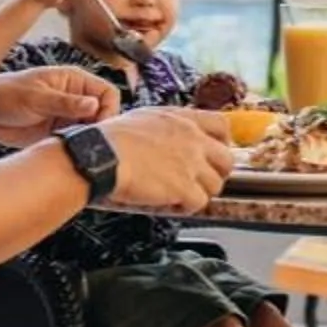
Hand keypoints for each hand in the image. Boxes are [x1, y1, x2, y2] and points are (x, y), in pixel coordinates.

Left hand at [0, 67, 116, 143]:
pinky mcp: (59, 132)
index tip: (96, 126)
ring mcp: (68, 116)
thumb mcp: (35, 97)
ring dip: (86, 139)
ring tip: (68, 143)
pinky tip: (61, 149)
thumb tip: (94, 105)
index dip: (107, 110)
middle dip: (98, 128)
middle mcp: (75, 97)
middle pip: (104, 114)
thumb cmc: (5, 95)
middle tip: (82, 139)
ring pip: (92, 130)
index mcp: (74, 80)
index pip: (108, 93)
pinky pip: (77, 141)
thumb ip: (65, 103)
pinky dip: (74, 147)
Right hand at [105, 106, 236, 213]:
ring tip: (177, 194)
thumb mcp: (144, 119)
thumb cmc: (110, 140)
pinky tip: (169, 203)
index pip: (221, 125)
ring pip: (215, 185)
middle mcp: (192, 139)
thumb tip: (171, 138)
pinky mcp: (184, 187)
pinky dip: (186, 207)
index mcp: (182, 119)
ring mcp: (191, 163)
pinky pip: (199, 203)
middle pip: (226, 160)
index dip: (222, 142)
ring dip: (198, 192)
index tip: (214, 153)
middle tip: (199, 181)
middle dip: (215, 173)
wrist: (100, 156)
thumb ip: (166, 127)